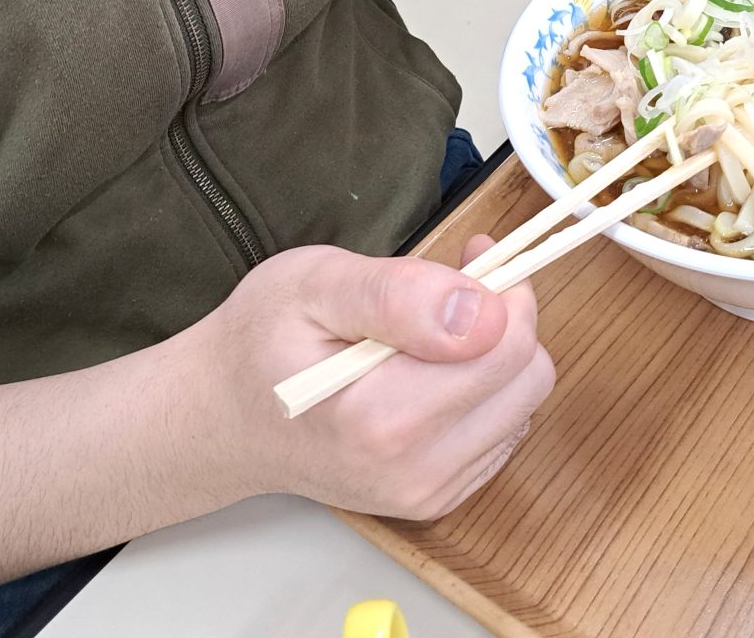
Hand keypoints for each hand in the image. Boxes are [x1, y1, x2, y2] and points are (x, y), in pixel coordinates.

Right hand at [185, 239, 553, 519]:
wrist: (224, 417)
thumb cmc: (261, 343)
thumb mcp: (314, 284)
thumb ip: (399, 295)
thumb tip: (482, 312)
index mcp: (382, 419)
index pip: (509, 346)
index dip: (501, 287)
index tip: (468, 256)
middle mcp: (413, 470)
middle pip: (528, 376)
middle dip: (504, 320)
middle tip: (450, 289)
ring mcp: (426, 492)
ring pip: (524, 404)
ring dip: (494, 355)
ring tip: (431, 330)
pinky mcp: (436, 497)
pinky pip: (504, 431)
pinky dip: (481, 391)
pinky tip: (430, 369)